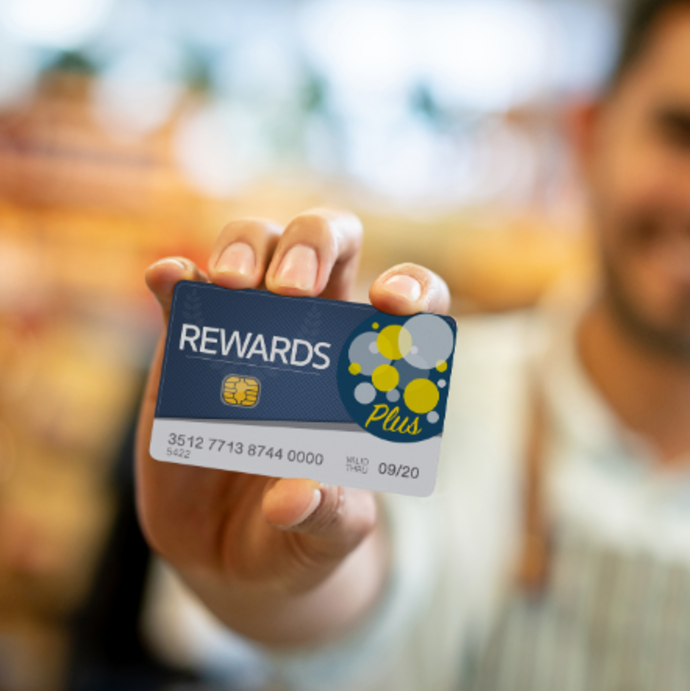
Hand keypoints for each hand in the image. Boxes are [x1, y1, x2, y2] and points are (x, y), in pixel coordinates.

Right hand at [135, 209, 449, 645]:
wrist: (231, 553)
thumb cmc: (302, 533)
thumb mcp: (327, 539)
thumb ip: (328, 518)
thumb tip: (297, 495)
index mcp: (372, 363)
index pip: (412, 300)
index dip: (414, 288)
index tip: (393, 307)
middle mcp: (317, 328)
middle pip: (330, 242)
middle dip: (315, 245)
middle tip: (292, 290)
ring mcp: (251, 328)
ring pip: (257, 244)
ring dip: (246, 247)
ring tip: (229, 285)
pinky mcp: (189, 344)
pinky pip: (184, 290)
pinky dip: (177, 276)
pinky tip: (168, 279)